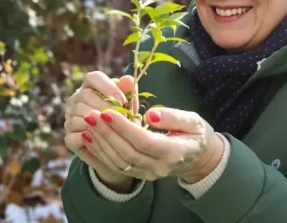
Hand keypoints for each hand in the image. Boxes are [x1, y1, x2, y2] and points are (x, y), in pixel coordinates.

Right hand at [63, 71, 137, 191]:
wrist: (118, 150)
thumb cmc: (124, 123)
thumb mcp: (130, 109)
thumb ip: (129, 94)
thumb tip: (128, 79)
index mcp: (91, 88)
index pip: (93, 78)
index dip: (107, 87)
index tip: (122, 100)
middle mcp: (76, 100)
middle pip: (84, 94)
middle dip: (105, 106)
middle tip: (120, 117)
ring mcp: (70, 118)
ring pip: (78, 113)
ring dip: (98, 122)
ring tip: (114, 128)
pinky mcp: (69, 137)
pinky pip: (74, 134)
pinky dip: (89, 137)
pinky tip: (102, 139)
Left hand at [86, 106, 224, 183]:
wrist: (199, 158)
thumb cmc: (196, 134)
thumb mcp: (193, 120)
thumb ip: (173, 117)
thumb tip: (150, 115)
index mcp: (175, 152)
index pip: (144, 141)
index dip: (124, 128)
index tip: (107, 111)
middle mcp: (160, 167)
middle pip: (127, 153)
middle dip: (107, 134)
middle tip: (91, 115)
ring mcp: (149, 174)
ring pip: (119, 162)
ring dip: (100, 143)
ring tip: (87, 123)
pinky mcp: (140, 175)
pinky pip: (116, 166)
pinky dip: (100, 153)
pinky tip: (90, 138)